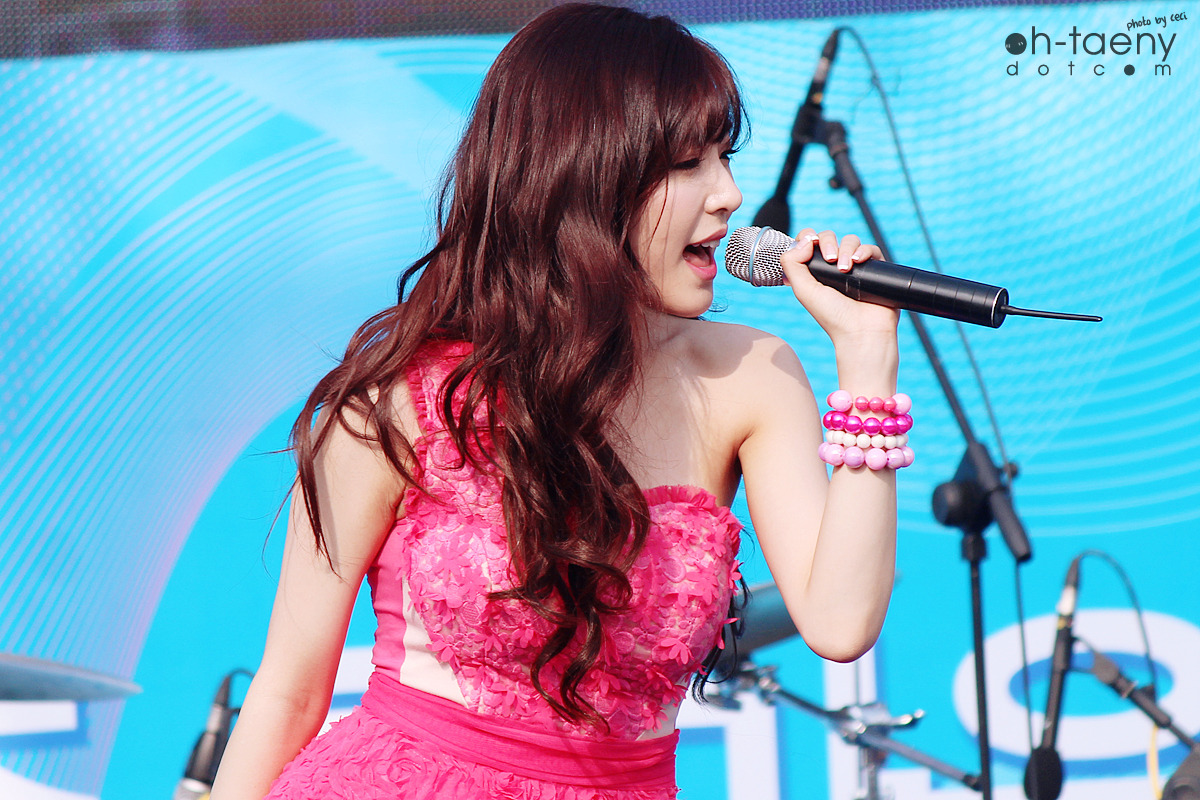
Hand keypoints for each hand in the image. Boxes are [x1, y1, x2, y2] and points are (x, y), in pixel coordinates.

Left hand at [778, 228, 898, 345]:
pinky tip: (858, 262)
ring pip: (850, 240)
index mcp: (814, 271)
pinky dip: (864, 250)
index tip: (811, 242)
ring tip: (845, 268)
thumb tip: (805, 240)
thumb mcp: (803, 290)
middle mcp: (833, 268)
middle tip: (830, 260)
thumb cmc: (831, 316)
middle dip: (828, 242)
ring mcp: (855, 267)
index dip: (808, 237)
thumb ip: (792, 264)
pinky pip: (871, 248)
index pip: (809, 243)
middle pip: (829, 237)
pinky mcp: (875, 269)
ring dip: (846, 248)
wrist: (861, 331)